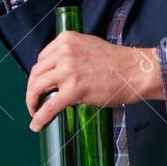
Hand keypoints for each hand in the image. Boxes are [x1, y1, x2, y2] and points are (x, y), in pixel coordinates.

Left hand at [25, 32, 163, 130]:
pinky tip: (35, 125)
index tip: (40, 85)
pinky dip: (39, 117)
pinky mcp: (73, 90)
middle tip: (34, 101)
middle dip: (32, 89)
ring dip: (32, 101)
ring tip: (34, 111)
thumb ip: (70, 55)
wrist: (135, 71)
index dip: (39, 75)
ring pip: (37, 87)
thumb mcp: (87, 46)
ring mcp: (68, 71)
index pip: (42, 59)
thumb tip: (56, 71)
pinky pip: (49, 106)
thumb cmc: (116, 62)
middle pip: (36, 73)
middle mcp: (64, 53)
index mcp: (66, 40)